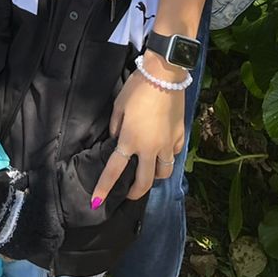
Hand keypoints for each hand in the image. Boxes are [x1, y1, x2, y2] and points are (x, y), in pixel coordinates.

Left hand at [89, 68, 184, 204]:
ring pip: (163, 173)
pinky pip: (173, 155)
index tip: (97, 201)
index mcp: (130, 140)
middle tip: (128, 193)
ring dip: (154, 176)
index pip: (114, 171)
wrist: (165, 75)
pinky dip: (167, 157)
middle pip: (144, 182)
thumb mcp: (119, 106)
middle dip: (134, 193)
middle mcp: (150, 148)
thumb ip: (115, 126)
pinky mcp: (180, 137)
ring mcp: (167, 145)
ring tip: (148, 171)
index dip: (104, 188)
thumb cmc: (137, 88)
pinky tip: (163, 149)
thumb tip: (117, 138)